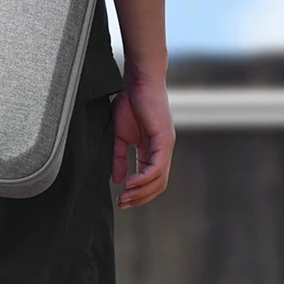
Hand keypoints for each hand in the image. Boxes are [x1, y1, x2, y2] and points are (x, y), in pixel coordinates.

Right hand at [111, 77, 174, 208]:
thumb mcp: (120, 134)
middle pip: (157, 185)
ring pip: (158, 180)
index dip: (137, 192)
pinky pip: (156, 167)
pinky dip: (144, 179)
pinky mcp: (164, 140)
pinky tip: (130, 184)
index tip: (120, 199)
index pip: (150, 179)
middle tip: (122, 204)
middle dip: (139, 198)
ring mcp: (165, 146)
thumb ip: (120, 157)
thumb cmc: (130, 100)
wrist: (138, 79)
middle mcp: (162, 150)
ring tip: (124, 197)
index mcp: (152, 149)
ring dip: (141, 192)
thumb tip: (118, 180)